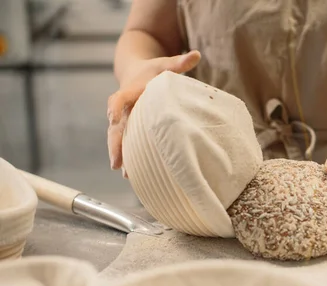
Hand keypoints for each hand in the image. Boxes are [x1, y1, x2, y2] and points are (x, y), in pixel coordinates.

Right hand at [106, 50, 200, 174]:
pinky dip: (129, 156)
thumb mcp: (165, 64)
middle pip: (115, 127)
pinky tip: (134, 174)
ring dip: (121, 155)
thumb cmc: (153, 70)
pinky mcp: (127, 128)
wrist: (136, 72)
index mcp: (129, 91)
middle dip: (115, 144)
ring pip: (118, 138)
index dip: (116, 110)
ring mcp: (123, 120)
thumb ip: (179, 62)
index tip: (114, 120)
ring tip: (127, 173)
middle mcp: (122, 108)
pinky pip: (125, 142)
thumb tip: (197, 54)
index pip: (118, 100)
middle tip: (117, 163)